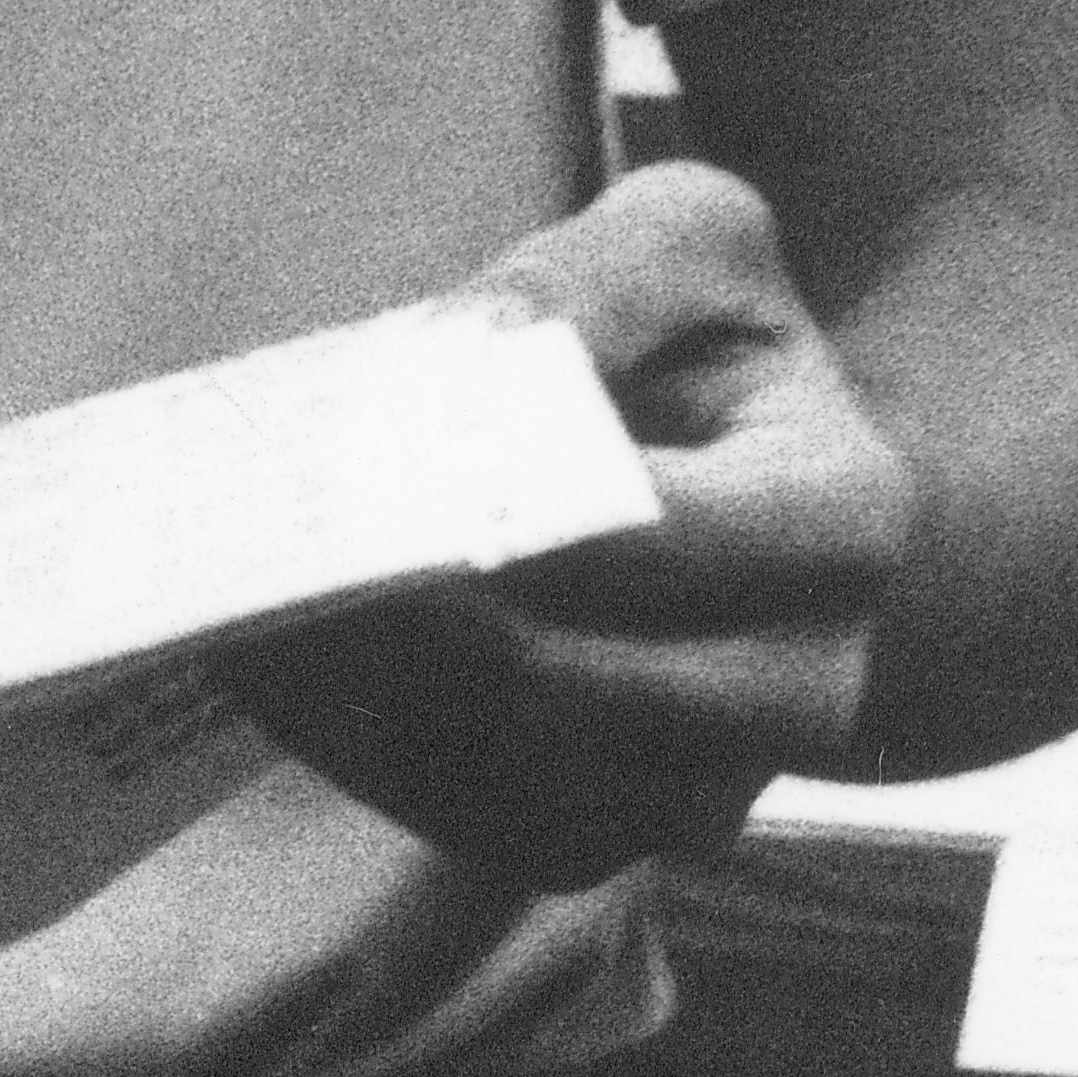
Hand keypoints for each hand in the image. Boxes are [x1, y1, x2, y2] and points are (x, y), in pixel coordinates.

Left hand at [220, 164, 912, 883]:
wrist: (741, 476)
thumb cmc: (697, 346)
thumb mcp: (682, 244)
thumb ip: (590, 274)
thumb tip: (479, 350)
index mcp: (845, 516)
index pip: (655, 533)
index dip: (499, 508)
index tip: (363, 469)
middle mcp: (805, 681)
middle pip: (571, 681)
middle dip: (404, 619)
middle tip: (259, 555)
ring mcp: (714, 779)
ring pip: (515, 776)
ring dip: (360, 698)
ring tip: (232, 607)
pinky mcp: (618, 832)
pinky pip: (477, 823)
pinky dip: (359, 753)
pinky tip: (263, 667)